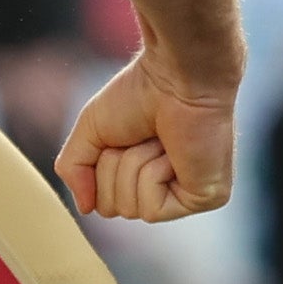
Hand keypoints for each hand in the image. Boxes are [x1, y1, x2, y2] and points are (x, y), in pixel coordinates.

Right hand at [54, 54, 232, 222]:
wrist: (174, 74)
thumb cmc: (139, 92)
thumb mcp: (91, 130)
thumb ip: (75, 169)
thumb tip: (83, 209)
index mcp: (145, 172)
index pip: (103, 200)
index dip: (100, 166)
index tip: (123, 134)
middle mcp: (169, 186)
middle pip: (114, 208)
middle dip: (116, 166)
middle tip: (142, 135)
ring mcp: (191, 194)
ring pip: (132, 209)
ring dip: (135, 165)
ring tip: (159, 138)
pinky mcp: (207, 197)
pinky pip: (152, 210)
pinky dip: (153, 173)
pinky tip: (173, 151)